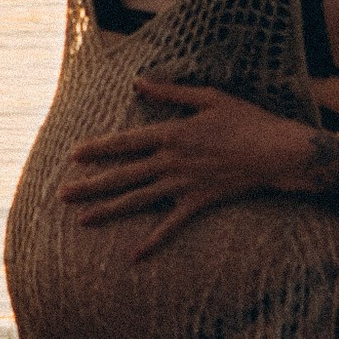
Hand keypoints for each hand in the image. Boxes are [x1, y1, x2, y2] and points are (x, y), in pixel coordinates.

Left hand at [57, 78, 313, 261]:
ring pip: (139, 200)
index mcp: (172, 134)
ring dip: (108, 210)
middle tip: (61, 194)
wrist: (277, 151)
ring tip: (82, 220)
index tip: (73, 155)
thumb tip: (139, 83)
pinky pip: (171, 226)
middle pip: (124, 175)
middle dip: (90, 185)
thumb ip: (171, 93)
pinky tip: (133, 255)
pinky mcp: (199, 203)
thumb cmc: (246, 120)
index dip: (98, 149)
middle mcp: (172, 162)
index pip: (126, 143)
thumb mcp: (209, 97)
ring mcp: (184, 185)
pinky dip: (152, 242)